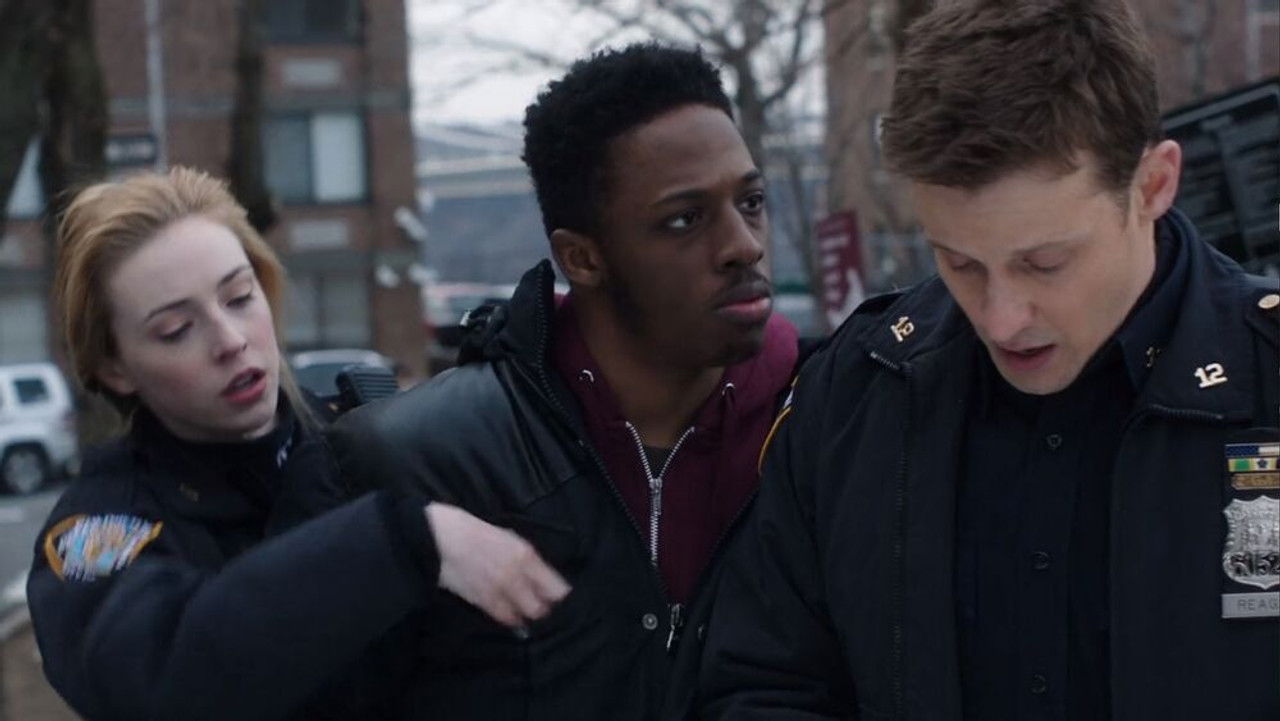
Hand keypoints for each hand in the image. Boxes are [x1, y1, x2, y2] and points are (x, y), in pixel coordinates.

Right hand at [425, 502, 571, 628]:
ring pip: (525, 616)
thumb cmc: (471, 528)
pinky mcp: (482, 602)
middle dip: (545, 607)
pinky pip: (504, 618)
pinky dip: (510, 618)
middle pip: (542, 608)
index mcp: (525, 554)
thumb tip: (538, 572)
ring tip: (526, 610)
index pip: (556, 587)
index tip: (558, 594)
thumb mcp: (506, 535)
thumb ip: (524, 555)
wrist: (437, 539)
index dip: (560, 593)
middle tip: (543, 604)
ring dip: (527, 614)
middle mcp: (517, 576)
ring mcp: (499, 592)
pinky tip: (511, 615)